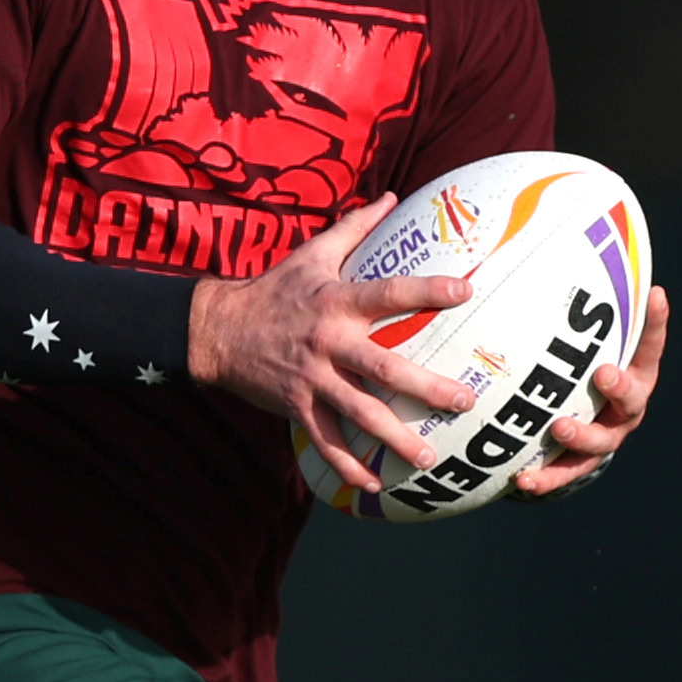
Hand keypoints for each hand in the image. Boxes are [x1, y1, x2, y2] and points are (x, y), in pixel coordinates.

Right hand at [186, 197, 476, 495]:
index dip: (427, 290)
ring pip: (358, 412)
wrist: (215, 328)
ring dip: (395, 438)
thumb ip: (355, 227)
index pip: (389, 293)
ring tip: (428, 458)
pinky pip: (325, 440)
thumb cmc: (274, 288)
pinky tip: (374, 485)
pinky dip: (348, 465)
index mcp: (336, 301)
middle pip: (383, 367)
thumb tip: (389, 196)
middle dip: (426, 387)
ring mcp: (311, 377)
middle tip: (463, 400)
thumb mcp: (313, 254)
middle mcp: (328, 341)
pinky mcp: (295, 405)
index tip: (466, 290)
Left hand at [510, 285, 669, 500]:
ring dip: (581, 435)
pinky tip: (522, 478)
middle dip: (620, 385)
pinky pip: (565, 473)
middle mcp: (626, 406)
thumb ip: (573, 315)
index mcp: (633, 372)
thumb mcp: (582, 345)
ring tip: (559, 427)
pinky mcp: (581, 465)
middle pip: (633, 397)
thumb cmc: (576, 371)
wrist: (573, 429)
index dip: (656, 321)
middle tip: (604, 373)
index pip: (650, 344)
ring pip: (601, 441)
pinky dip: (545, 477)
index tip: (655, 294)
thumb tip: (537, 254)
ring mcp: (607, 437)